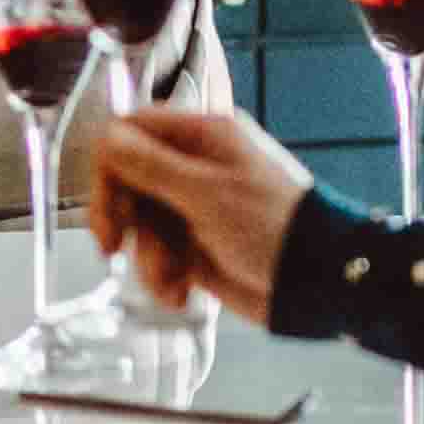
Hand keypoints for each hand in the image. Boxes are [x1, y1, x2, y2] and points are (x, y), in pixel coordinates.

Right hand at [86, 99, 313, 325]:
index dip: (110, 167)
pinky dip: (163, 277)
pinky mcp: (195, 246)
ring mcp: (194, 208)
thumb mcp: (207, 194)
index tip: (107, 204)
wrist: (315, 282)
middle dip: (122, 219)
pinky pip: (157, 256)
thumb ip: (152, 166)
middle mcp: (195, 168)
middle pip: (127, 181)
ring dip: (148, 257)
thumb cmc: (276, 227)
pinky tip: (182, 291)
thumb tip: (109, 137)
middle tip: (113, 246)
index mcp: (202, 137)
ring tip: (173, 279)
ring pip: (140, 225)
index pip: (131, 133)